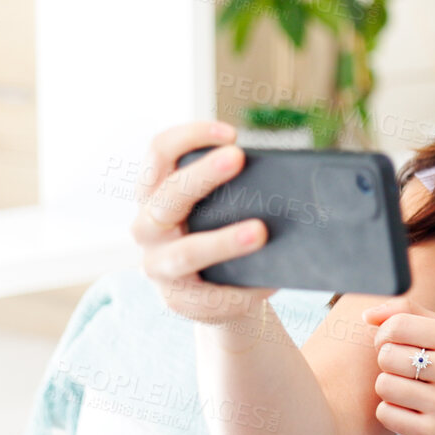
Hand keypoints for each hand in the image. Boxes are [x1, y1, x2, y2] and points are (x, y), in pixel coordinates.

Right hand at [131, 121, 277, 325]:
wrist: (219, 295)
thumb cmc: (224, 233)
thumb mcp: (223, 207)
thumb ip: (237, 190)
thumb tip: (287, 181)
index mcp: (155, 193)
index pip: (159, 153)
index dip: (189, 136)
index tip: (231, 133)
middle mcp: (147, 228)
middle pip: (166, 197)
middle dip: (202, 174)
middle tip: (238, 157)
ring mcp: (158, 267)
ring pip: (184, 252)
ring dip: (222, 241)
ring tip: (259, 232)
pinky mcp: (179, 301)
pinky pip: (208, 295)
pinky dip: (240, 287)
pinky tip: (269, 280)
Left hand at [365, 298, 434, 434]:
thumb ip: (405, 312)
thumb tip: (366, 316)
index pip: (396, 326)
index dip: (384, 334)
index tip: (394, 343)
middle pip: (386, 356)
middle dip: (388, 362)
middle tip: (405, 369)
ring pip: (383, 386)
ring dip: (388, 387)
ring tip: (408, 389)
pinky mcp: (432, 433)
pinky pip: (385, 414)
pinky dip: (390, 410)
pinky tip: (409, 409)